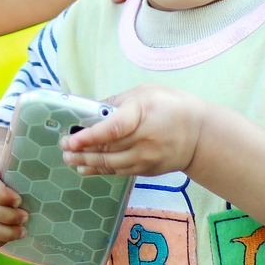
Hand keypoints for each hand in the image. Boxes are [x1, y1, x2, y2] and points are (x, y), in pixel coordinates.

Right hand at [0, 133, 27, 248]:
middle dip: (7, 217)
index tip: (20, 201)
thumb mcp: (12, 159)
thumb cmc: (5, 163)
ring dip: (3, 232)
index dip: (3, 196)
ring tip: (21, 232)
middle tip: (26, 218)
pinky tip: (7, 239)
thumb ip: (23, 167)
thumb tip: (52, 179)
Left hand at [59, 84, 203, 177]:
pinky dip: (101, 170)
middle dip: (81, 150)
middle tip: (62, 148)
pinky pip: (119, 172)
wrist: (201, 135)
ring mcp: (146, 159)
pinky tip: (86, 167)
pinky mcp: (147, 170)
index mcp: (141, 115)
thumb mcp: (146, 92)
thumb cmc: (172, 106)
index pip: (113, 129)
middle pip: (107, 148)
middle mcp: (143, 140)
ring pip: (110, 164)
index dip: (90, 136)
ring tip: (69, 159)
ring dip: (87, 162)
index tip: (72, 139)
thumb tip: (94, 109)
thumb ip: (118, 101)